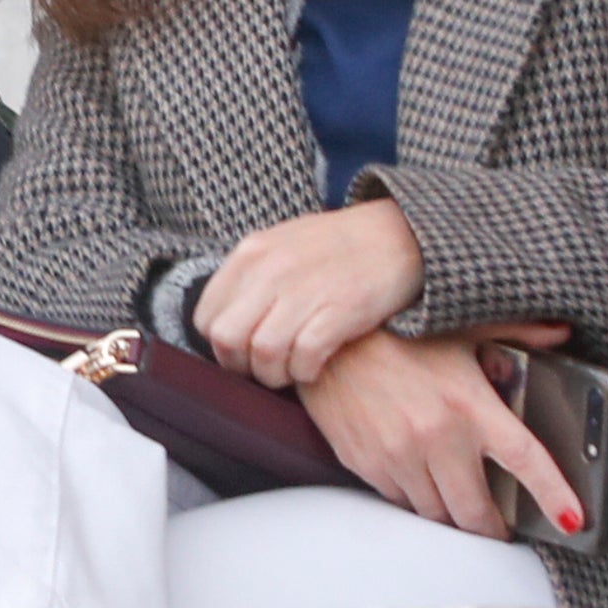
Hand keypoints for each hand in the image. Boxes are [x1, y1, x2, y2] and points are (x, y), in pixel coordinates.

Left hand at [196, 201, 426, 387]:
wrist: (402, 234)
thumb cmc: (339, 248)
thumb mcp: (282, 246)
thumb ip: (249, 279)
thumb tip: (223, 323)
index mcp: (251, 253)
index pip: (206, 316)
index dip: (221, 345)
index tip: (243, 352)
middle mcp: (271, 269)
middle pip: (226, 338)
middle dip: (242, 365)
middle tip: (265, 367)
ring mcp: (305, 289)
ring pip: (263, 353)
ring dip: (275, 374)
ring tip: (293, 369)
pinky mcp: (340, 310)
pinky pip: (304, 357)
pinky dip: (306, 371)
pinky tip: (316, 365)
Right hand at [300, 328, 580, 539]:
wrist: (327, 336)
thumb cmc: (399, 329)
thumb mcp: (463, 327)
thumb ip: (518, 334)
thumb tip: (561, 333)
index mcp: (469, 405)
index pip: (526, 461)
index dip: (554, 495)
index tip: (572, 520)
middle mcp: (436, 437)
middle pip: (474, 513)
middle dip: (491, 527)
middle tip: (499, 525)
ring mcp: (397, 456)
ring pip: (435, 512)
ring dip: (450, 512)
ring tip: (457, 497)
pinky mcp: (366, 463)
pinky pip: (399, 499)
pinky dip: (414, 496)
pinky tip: (418, 475)